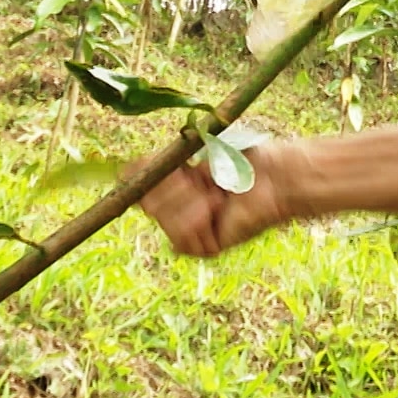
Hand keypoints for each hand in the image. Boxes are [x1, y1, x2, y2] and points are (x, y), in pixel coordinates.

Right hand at [131, 142, 290, 256]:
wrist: (276, 178)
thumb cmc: (245, 157)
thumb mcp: (197, 151)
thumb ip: (161, 161)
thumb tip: (122, 170)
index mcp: (175, 182)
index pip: (138, 184)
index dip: (139, 175)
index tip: (141, 165)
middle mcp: (180, 207)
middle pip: (146, 201)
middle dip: (167, 185)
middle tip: (195, 176)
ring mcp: (192, 229)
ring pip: (162, 218)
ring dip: (185, 201)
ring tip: (213, 194)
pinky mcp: (204, 247)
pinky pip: (180, 237)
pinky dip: (195, 219)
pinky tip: (214, 210)